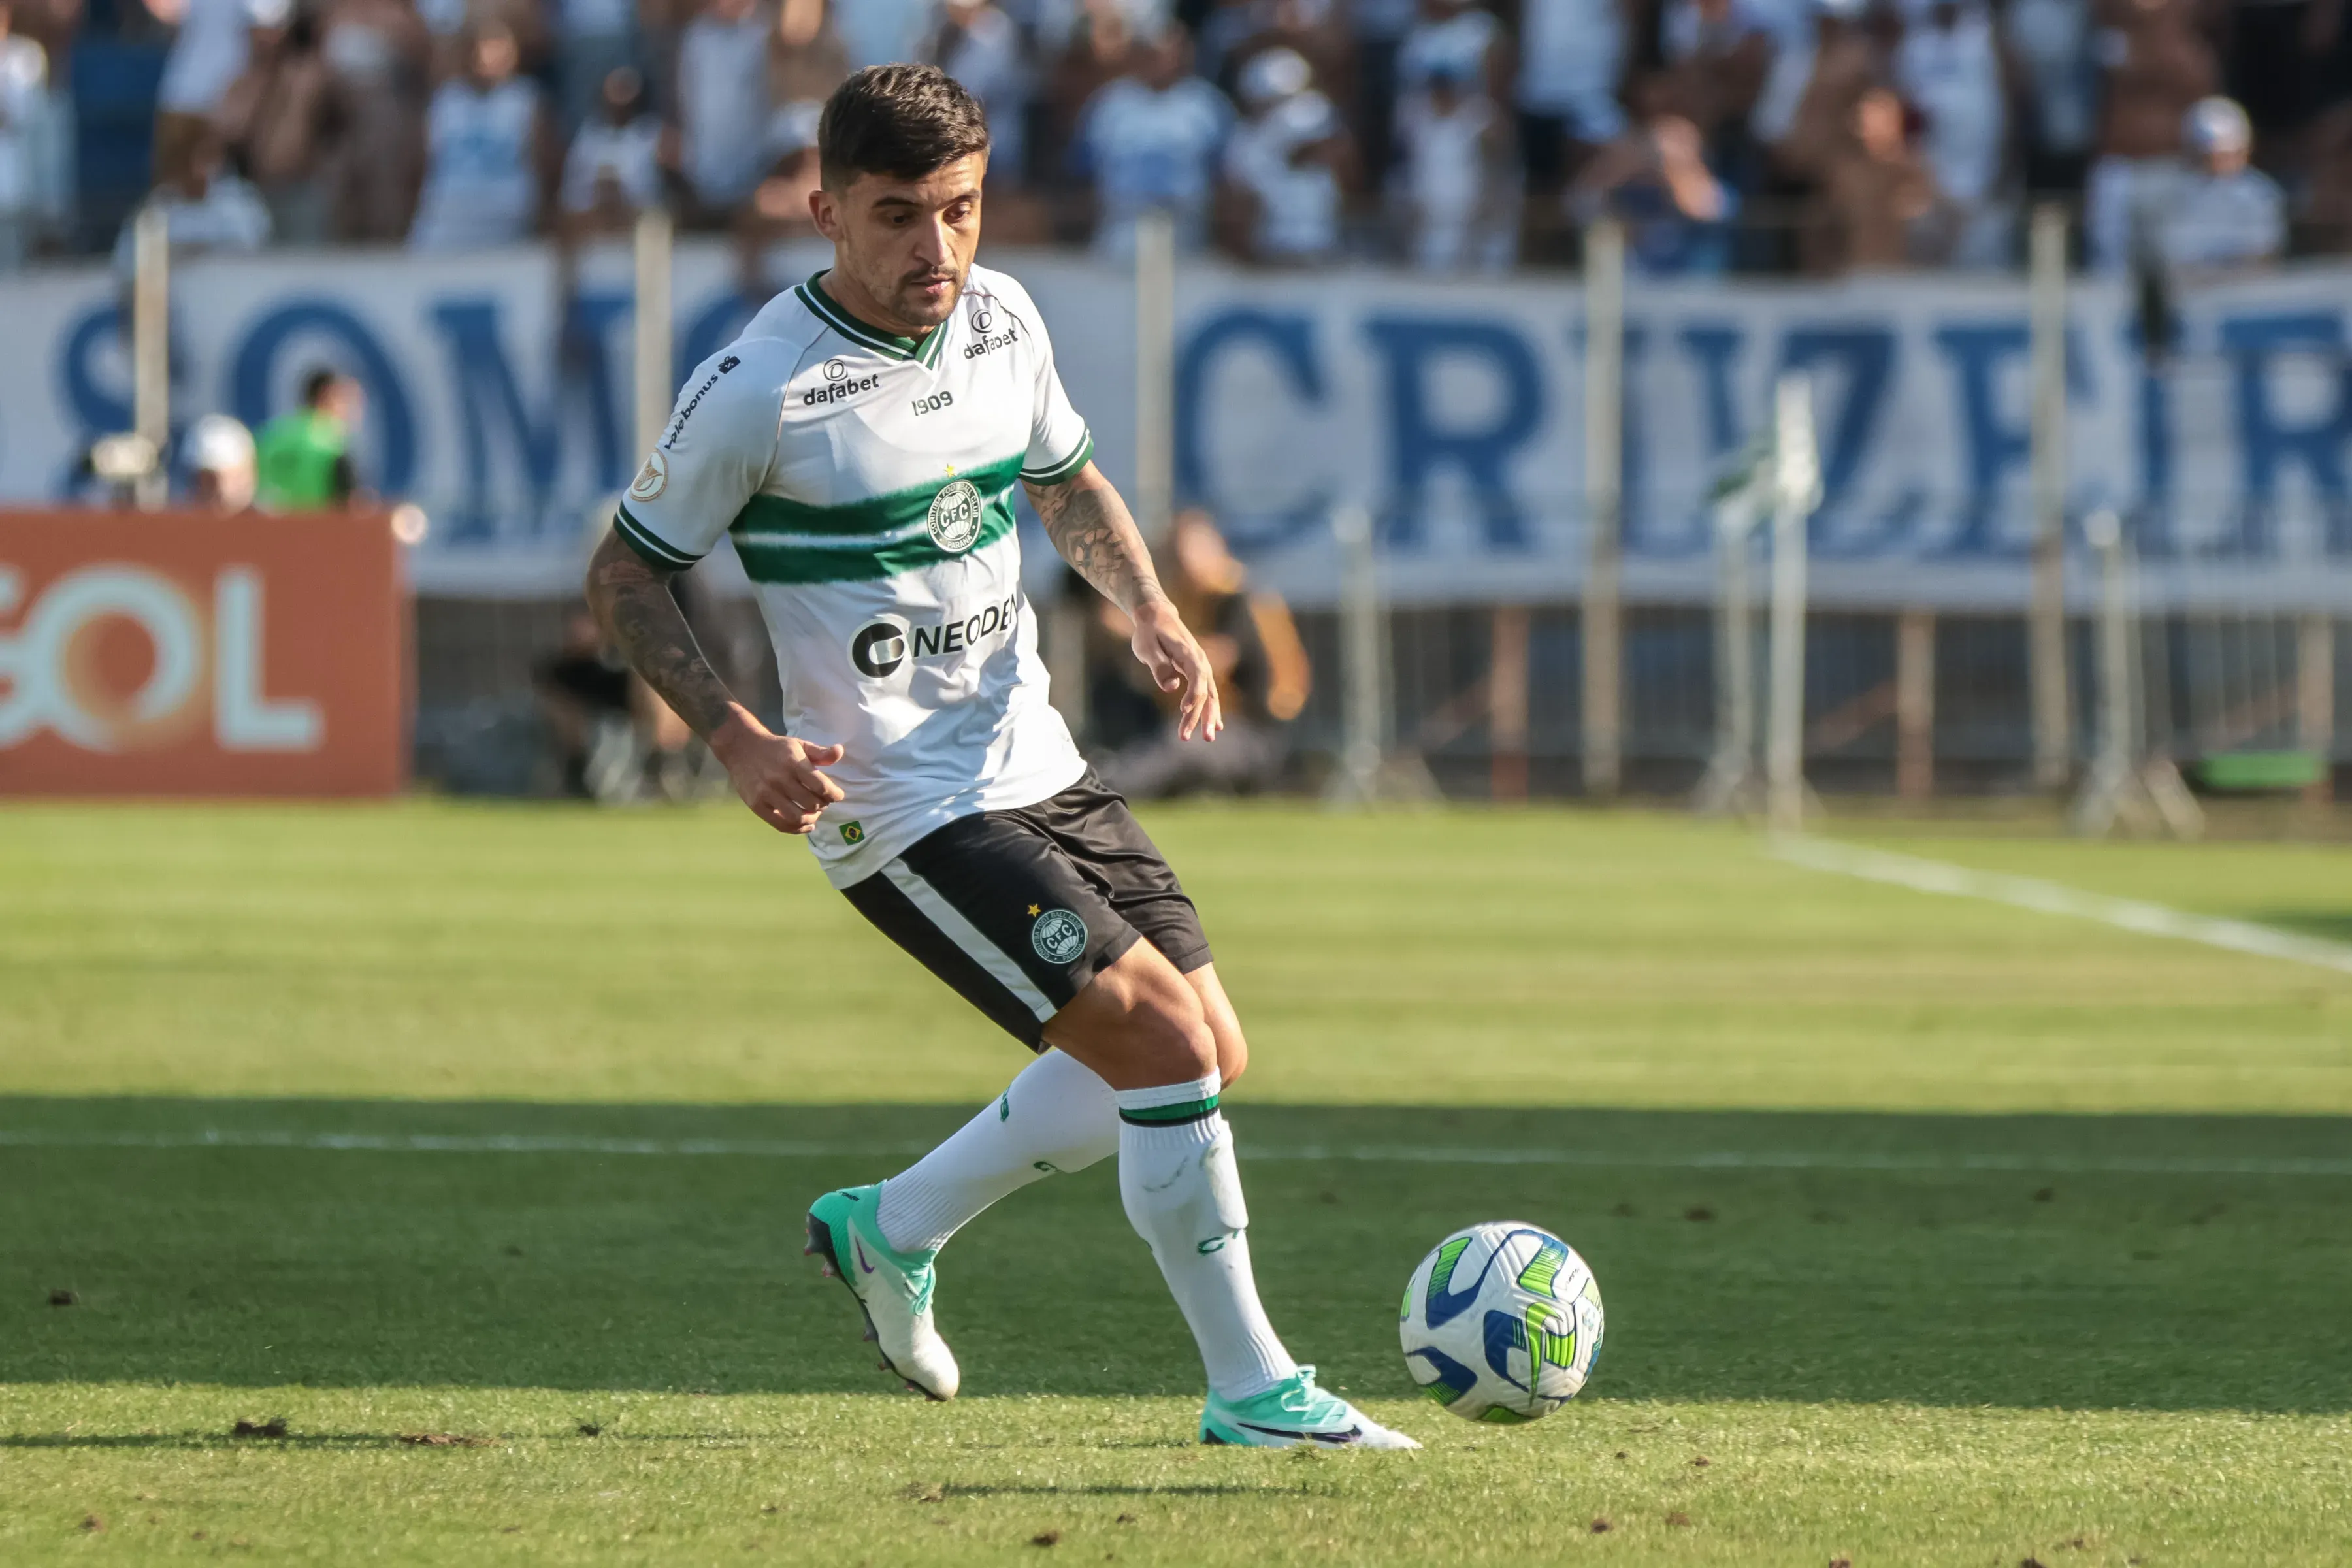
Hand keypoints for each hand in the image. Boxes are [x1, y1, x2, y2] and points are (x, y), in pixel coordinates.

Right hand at [709, 707, 845, 834]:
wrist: (742, 747)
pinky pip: (780, 824)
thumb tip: (839, 752)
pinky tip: (805, 825)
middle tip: (823, 802)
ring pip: (797, 817)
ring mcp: (767, 794)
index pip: (821, 786)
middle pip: (811, 803)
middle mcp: (780, 779)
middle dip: (823, 805)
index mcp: (794, 763)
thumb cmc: (776, 748)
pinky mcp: (756, 805)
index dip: (834, 794)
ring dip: (811, 819)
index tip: (837, 795)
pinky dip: (796, 829)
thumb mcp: (799, 744)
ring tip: (814, 813)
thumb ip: (820, 753)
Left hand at [1129, 598, 1222, 741]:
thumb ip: (1159, 666)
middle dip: (1202, 715)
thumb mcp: (1147, 646)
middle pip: (1206, 691)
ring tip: (1208, 738)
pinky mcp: (1197, 672)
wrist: (1157, 616)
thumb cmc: (1149, 631)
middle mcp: (1200, 661)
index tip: (1183, 711)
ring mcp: (1201, 666)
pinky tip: (1216, 726)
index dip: (1193, 695)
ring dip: (1209, 717)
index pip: (1196, 677)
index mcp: (1188, 653)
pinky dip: (1212, 709)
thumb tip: (1171, 687)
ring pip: (1210, 695)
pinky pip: (1208, 693)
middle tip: (1197, 737)